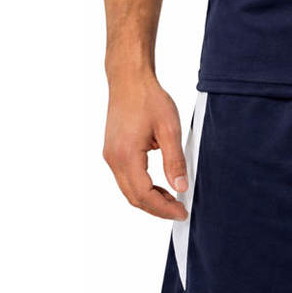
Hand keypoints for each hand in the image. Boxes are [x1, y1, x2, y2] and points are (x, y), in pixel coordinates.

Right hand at [103, 73, 187, 219]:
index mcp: (126, 155)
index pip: (144, 195)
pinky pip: (125, 178)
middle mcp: (113, 159)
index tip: (181, 212)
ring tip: (172, 200)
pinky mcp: (112, 151)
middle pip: (133, 197)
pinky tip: (158, 185)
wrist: (129, 80)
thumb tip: (180, 187)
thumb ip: (174, 161)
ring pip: (128, 189)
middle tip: (179, 210)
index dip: (164, 208)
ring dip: (149, 198)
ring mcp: (110, 156)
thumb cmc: (148, 99)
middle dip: (157, 208)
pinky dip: (141, 186)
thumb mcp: (169, 128)